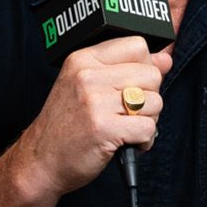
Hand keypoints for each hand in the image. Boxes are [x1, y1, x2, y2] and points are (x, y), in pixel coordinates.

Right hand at [12, 36, 171, 199]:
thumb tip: (165, 59)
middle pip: (152, 75)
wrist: (41, 160)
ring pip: (155, 102)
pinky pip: (148, 128)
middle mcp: (88, 76)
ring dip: (148, 120)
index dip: (144, 68)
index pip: (137, 45)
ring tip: (126, 128)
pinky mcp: (104, 128)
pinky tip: (127, 142)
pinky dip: (144, 141)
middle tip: (128, 113)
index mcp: (84, 59)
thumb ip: (127, 68)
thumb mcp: (88, 86)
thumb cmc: (66, 125)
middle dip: (149, 97)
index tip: (133, 85)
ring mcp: (95, 102)